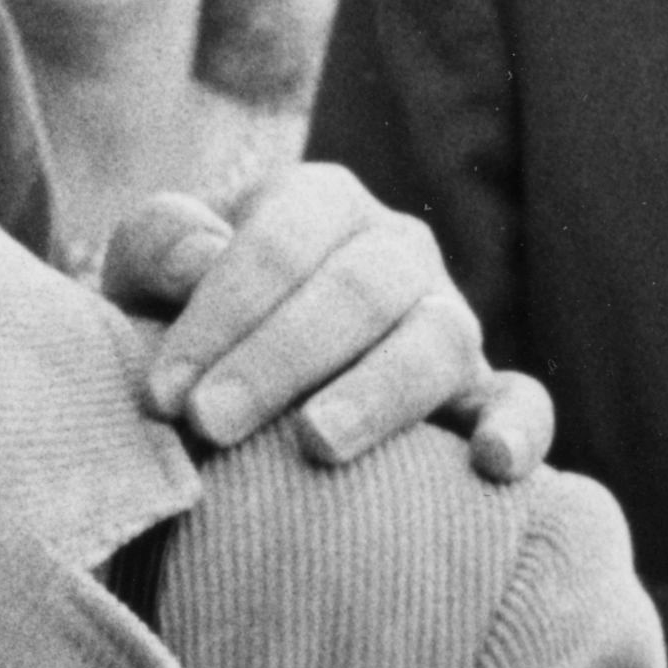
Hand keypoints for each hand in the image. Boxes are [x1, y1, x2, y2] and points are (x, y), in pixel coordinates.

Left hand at [105, 163, 546, 480]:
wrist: (222, 381)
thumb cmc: (176, 318)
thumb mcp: (145, 271)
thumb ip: (160, 245)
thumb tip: (201, 259)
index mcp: (318, 202)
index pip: (279, 244)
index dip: (219, 316)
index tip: (161, 395)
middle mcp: (395, 248)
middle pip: (358, 289)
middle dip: (279, 358)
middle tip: (210, 424)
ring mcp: (447, 316)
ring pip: (438, 339)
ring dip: (378, 392)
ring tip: (315, 443)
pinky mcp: (480, 389)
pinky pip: (522, 400)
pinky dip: (520, 427)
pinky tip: (493, 464)